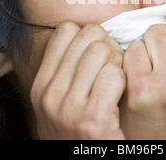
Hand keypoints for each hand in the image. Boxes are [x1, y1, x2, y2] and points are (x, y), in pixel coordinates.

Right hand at [30, 21, 125, 139]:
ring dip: (118, 62)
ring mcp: (68, 108)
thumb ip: (64, 71)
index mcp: (41, 85)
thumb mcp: (59, 105)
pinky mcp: (92, 119)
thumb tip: (83, 32)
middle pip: (89, 35)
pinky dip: (123, 80)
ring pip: (103, 50)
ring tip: (118, 82)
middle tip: (113, 67)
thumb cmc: (81, 134)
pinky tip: (121, 95)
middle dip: (108, 45)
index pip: (66, 30)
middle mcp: (49, 94)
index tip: (97, 55)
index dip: (88, 36)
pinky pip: (114, 74)